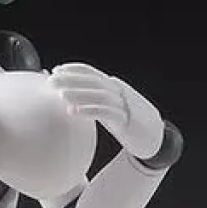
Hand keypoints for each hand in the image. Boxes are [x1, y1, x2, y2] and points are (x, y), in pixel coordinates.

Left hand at [49, 63, 163, 159]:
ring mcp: (124, 105)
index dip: (74, 69)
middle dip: (71, 79)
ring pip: (98, 95)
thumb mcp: (110, 109)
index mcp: (114, 86)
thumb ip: (94, 101)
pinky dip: (88, 110)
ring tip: (60, 94)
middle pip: (93, 81)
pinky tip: (73, 111)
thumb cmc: (128, 123)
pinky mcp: (126, 120)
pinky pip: (105, 112)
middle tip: (51, 80)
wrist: (155, 138)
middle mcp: (119, 91)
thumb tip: (71, 98)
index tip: (56, 69)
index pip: (92, 72)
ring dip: (78, 93)